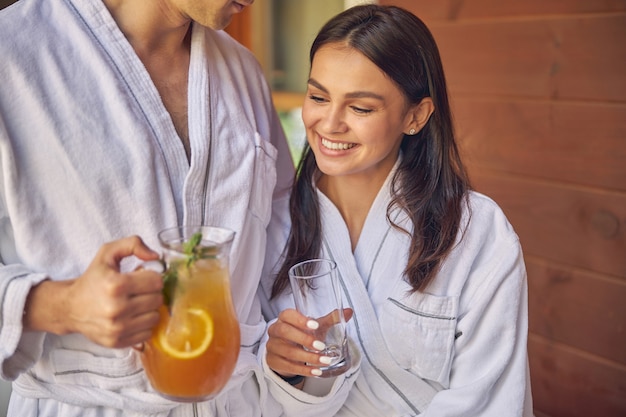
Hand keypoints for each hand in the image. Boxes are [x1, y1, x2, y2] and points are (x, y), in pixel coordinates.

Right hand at [24, 236, 163, 347]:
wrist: (70, 307)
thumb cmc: (93, 279)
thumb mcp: (108, 253)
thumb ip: (133, 244)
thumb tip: (156, 256)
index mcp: (116, 284)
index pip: (156, 281)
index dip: (152, 277)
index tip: (142, 277)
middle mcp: (117, 308)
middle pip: (157, 299)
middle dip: (151, 292)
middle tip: (138, 290)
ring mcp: (117, 328)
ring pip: (155, 317)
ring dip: (148, 309)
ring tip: (135, 303)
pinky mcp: (117, 342)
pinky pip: (147, 333)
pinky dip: (143, 324)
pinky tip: (131, 316)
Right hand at [266, 307, 352, 379]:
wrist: (287, 353)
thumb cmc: (302, 334)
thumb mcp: (315, 326)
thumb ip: (331, 319)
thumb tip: (349, 311)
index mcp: (284, 318)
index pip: (287, 315)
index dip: (299, 319)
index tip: (314, 325)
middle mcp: (275, 330)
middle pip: (284, 332)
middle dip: (303, 339)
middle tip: (321, 346)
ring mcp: (272, 346)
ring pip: (288, 352)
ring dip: (308, 358)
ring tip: (324, 361)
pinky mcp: (273, 362)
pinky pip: (288, 366)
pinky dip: (304, 370)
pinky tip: (316, 371)